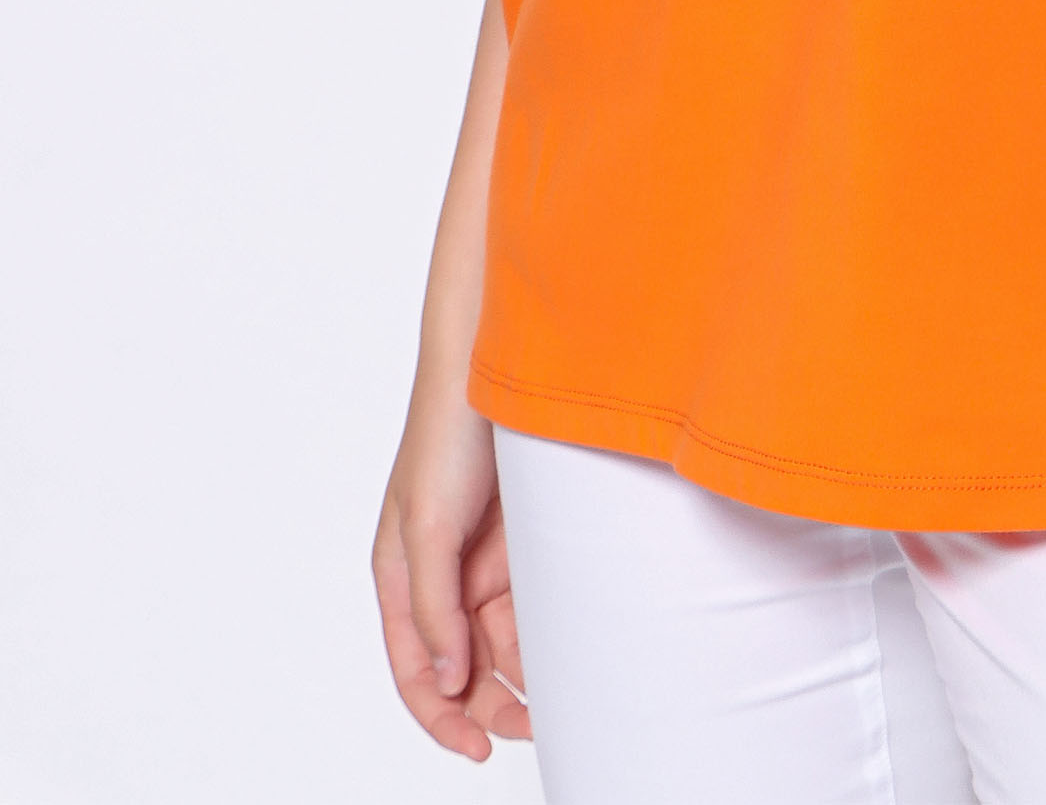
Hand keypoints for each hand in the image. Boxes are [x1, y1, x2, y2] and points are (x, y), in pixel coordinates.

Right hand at [372, 379, 530, 760]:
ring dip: (527, 673)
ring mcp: (485, 562)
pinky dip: (549, 634)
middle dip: (493, 705)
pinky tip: (572, 650)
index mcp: (402, 580)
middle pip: (465, 668)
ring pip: (504, 644)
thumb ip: (433, 607)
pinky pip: (535, 605)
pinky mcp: (526, 543)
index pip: (415, 671)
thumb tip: (448, 681)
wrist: (498, 366)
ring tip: (562, 694)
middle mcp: (442, 579)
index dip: (440, 718)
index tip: (477, 750)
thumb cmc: (446, 435)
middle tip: (535, 726)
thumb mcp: (426, 525)